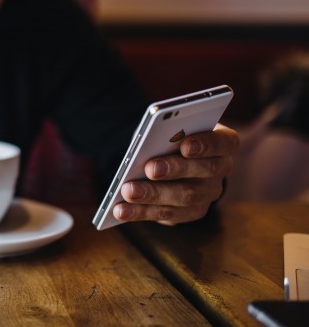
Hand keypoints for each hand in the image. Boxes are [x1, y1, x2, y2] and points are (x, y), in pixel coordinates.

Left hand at [114, 123, 239, 224]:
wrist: (180, 163)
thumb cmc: (174, 139)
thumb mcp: (174, 131)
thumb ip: (167, 134)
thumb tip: (146, 144)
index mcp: (223, 143)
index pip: (224, 143)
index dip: (206, 144)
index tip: (185, 145)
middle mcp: (221, 168)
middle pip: (203, 171)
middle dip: (174, 169)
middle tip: (149, 168)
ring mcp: (208, 193)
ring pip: (184, 196)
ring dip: (153, 194)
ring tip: (127, 191)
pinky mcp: (192, 212)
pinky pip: (167, 214)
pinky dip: (141, 212)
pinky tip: (121, 210)